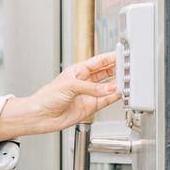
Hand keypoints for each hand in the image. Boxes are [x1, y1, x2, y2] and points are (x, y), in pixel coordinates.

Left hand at [0, 52, 119, 138]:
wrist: (41, 115)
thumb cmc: (47, 97)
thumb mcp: (70, 86)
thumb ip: (92, 88)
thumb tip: (109, 89)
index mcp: (78, 71)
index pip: (99, 62)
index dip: (111, 57)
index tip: (122, 53)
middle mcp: (84, 82)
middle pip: (106, 73)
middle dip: (117, 70)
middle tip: (129, 67)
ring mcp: (88, 94)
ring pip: (108, 87)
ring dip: (118, 84)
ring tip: (127, 80)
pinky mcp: (90, 107)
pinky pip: (106, 100)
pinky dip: (115, 97)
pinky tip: (121, 93)